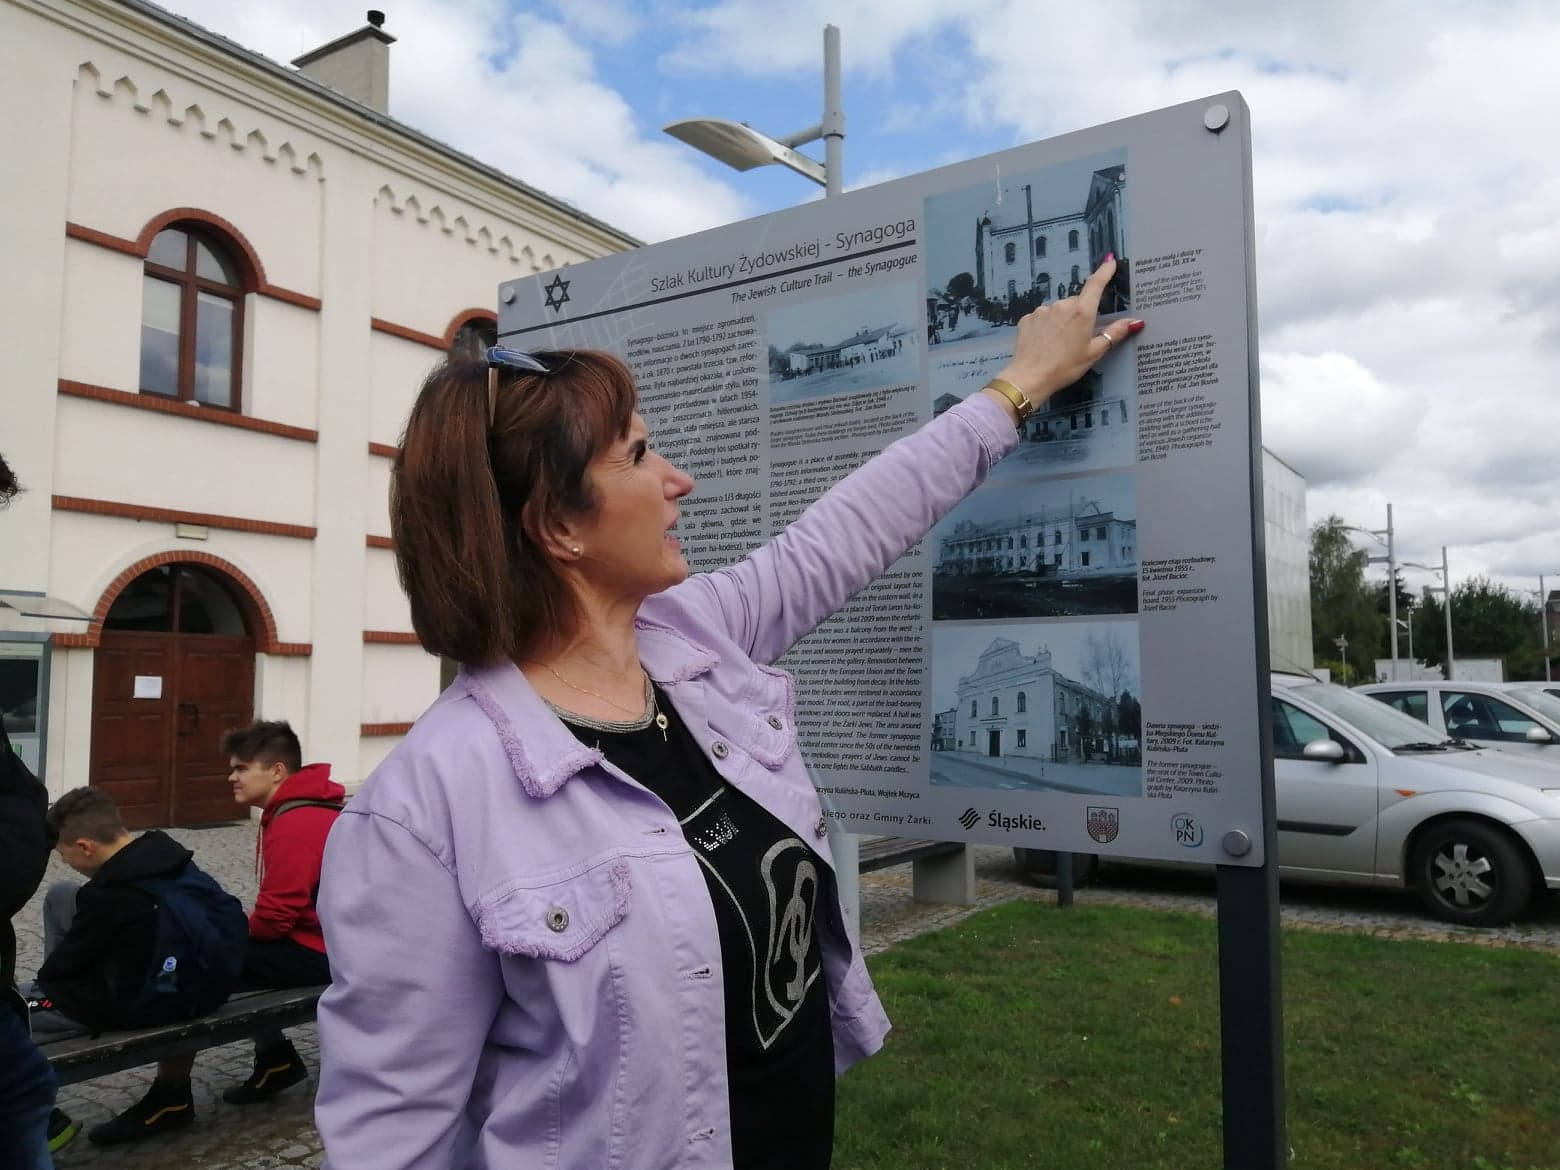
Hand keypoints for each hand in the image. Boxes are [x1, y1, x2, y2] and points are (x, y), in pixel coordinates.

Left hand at [985, 256, 1142, 415]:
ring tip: (1059, 344)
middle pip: (1077, 302)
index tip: (1110, 260)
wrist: (1030, 378)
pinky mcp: (1028, 318)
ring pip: (1058, 310)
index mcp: (1082, 312)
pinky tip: (1045, 342)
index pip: (1096, 284)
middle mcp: (1062, 305)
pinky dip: (1046, 326)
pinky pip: (1043, 317)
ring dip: (1062, 320)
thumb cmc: (1065, 367)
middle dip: (1080, 314)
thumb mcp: (1093, 352)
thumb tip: (1135, 321)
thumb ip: (1114, 334)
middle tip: (1078, 337)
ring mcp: (1043, 310)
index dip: (1104, 271)